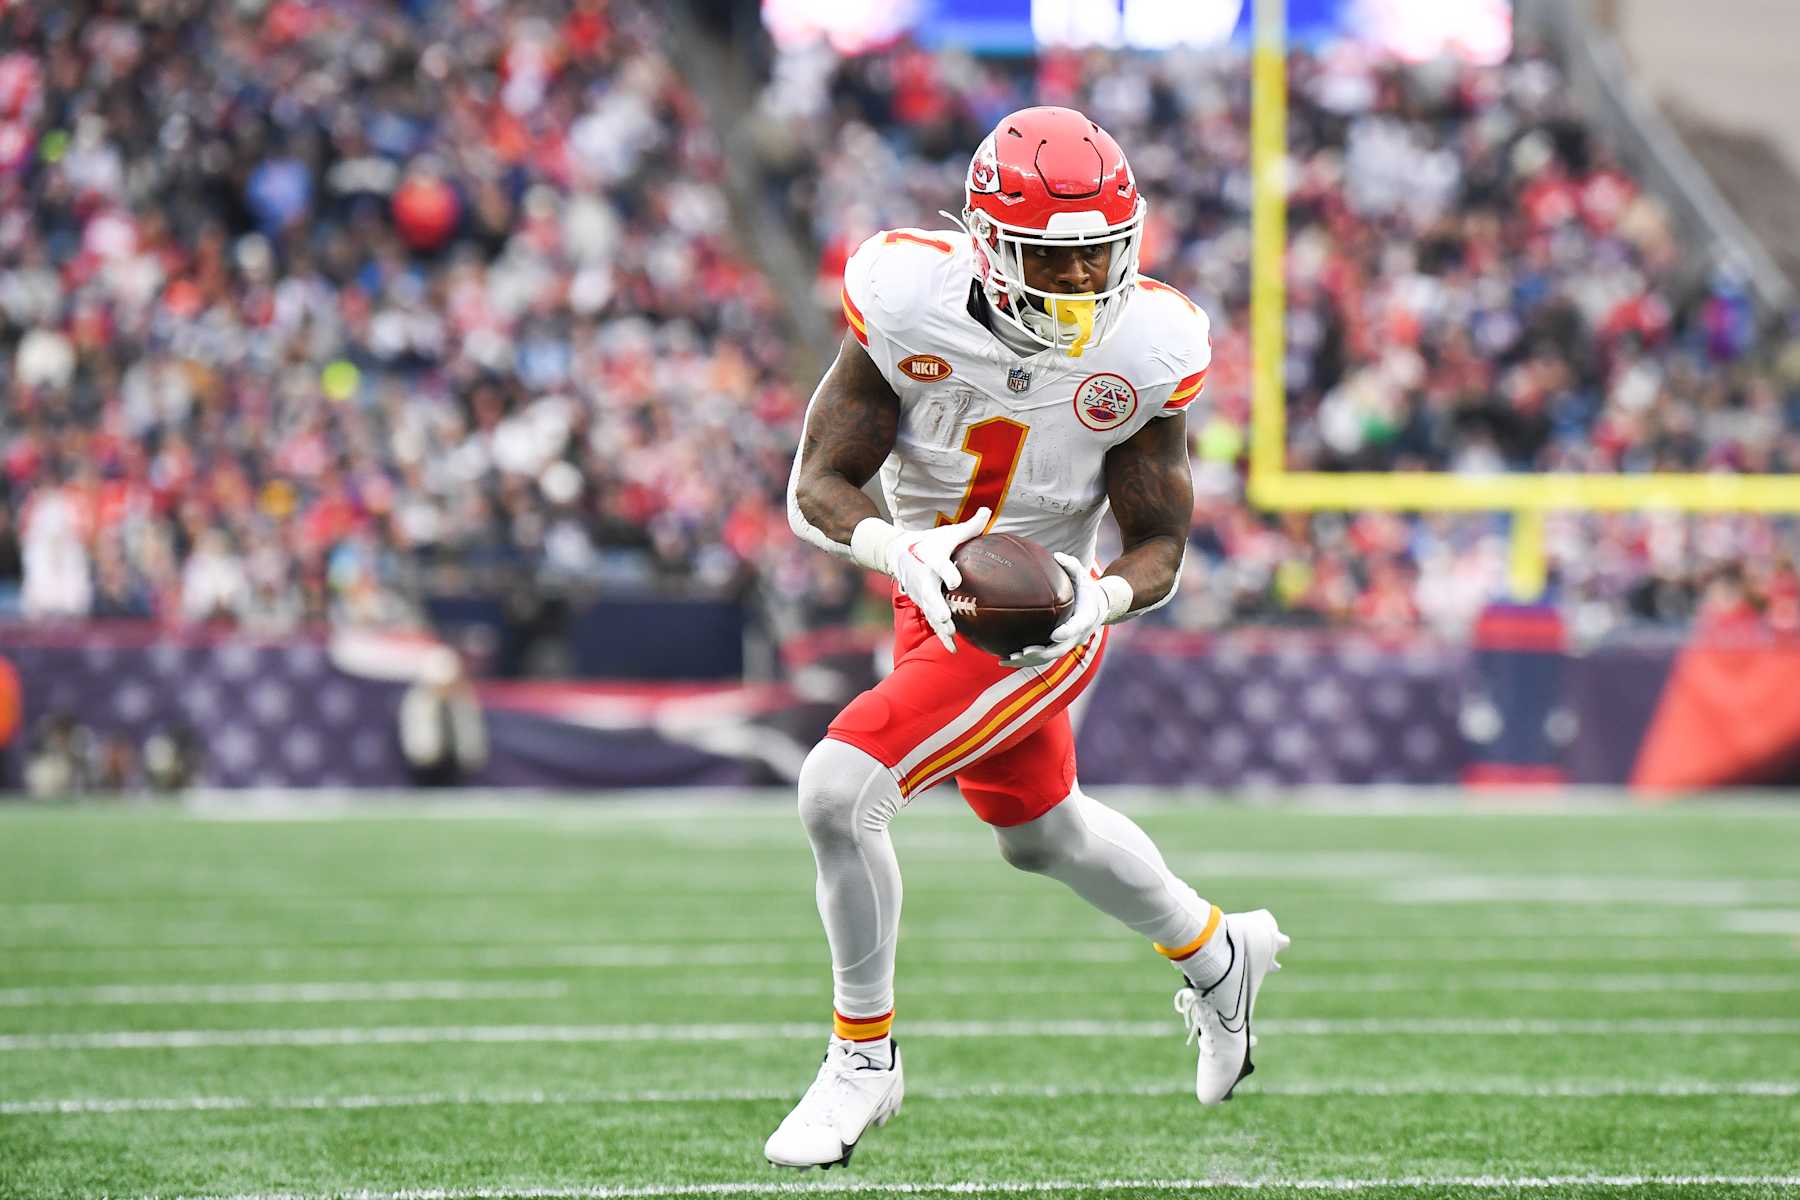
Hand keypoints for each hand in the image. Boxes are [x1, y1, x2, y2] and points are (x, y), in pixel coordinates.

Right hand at [881, 508, 990, 652]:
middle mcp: (923, 578)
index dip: (946, 573)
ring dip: (939, 625)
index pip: (938, 565)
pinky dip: (941, 635)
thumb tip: (987, 511)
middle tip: (946, 617)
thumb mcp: (947, 533)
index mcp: (931, 559)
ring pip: (929, 611)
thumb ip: (969, 527)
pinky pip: (931, 622)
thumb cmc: (930, 542)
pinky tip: (953, 649)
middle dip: (936, 606)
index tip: (956, 581)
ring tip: (950, 635)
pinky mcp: (922, 604)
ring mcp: (920, 594)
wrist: (897, 553)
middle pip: (929, 594)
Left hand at [1002, 552, 1106, 668]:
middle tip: (1023, 652)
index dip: (1067, 633)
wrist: (1098, 606)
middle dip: (1041, 653)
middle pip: (1059, 649)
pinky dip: (1026, 661)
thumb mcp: (1082, 575)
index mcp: (1085, 617)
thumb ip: (1071, 566)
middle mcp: (1077, 635)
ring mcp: (1068, 643)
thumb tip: (1057, 556)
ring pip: (1048, 657)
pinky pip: (1042, 657)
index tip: (1054, 635)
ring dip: (1028, 661)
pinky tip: (1005, 659)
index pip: (1077, 627)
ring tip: (1007, 659)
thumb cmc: (1086, 588)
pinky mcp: (1058, 646)